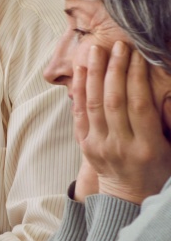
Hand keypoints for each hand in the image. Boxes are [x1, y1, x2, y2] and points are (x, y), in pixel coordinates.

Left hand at [74, 41, 170, 204]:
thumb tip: (164, 91)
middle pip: (114, 101)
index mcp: (147, 146)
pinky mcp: (84, 145)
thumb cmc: (158, 166)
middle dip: (116, 69)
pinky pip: (79, 113)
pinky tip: (82, 70)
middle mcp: (120, 145)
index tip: (138, 55)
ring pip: (93, 104)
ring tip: (97, 50)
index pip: (139, 104)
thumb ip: (166, 121)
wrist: (129, 195)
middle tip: (119, 45)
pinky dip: (79, 90)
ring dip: (95, 74)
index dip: (137, 77)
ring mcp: (99, 146)